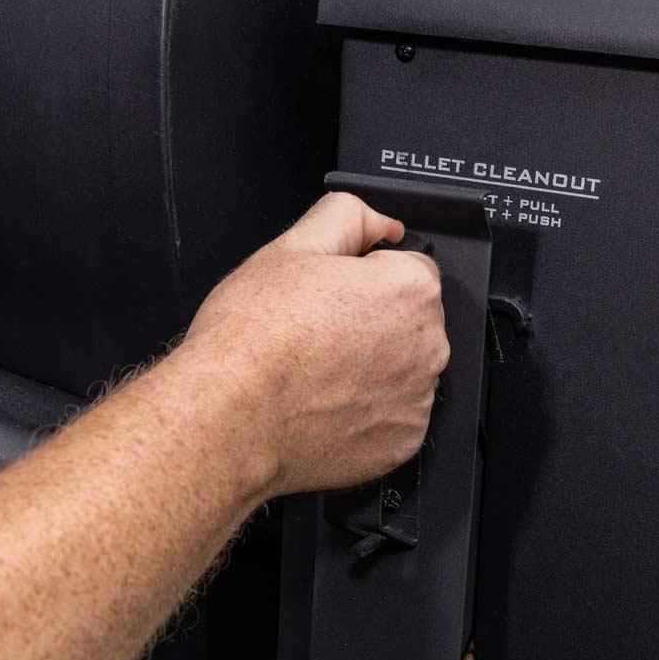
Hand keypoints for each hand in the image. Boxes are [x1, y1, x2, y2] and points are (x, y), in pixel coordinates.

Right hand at [173, 192, 449, 498]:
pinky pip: (395, 418)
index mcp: (409, 290)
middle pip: (411, 322)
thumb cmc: (254, 341)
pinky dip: (370, 413)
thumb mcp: (292, 247)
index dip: (367, 276)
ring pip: (403, 371)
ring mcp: (417, 400)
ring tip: (320, 371)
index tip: (336, 294)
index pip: (409, 267)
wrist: (231, 418)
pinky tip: (329, 403)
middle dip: (375, 322)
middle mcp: (427, 347)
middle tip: (320, 333)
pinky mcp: (403, 443)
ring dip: (374, 369)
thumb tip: (379, 222)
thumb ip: (349, 217)